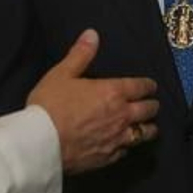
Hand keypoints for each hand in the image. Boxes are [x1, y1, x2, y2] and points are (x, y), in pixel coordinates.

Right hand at [28, 30, 158, 173]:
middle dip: (152, 106)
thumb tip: (93, 34)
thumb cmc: (50, 105)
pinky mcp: (109, 157)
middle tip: (151, 105)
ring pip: (145, 134)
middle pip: (149, 110)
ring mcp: (117, 139)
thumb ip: (80, 54)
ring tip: (148, 127)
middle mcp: (121, 116)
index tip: (150, 86)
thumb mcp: (62, 73)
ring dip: (148, 128)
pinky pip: (127, 151)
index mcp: (113, 92)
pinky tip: (125, 145)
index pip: (141, 87)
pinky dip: (128, 146)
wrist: (40, 144)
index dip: (149, 86)